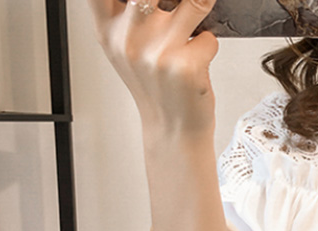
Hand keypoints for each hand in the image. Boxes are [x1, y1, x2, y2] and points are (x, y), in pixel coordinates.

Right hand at [84, 0, 219, 137]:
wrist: (173, 131)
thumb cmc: (155, 90)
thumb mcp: (125, 50)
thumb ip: (125, 13)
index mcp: (109, 30)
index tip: (145, 1)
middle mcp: (129, 39)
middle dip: (176, 1)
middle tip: (179, 7)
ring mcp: (158, 53)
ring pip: (193, 4)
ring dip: (199, 12)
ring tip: (191, 32)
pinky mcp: (186, 66)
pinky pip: (208, 37)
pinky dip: (208, 45)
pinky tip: (197, 60)